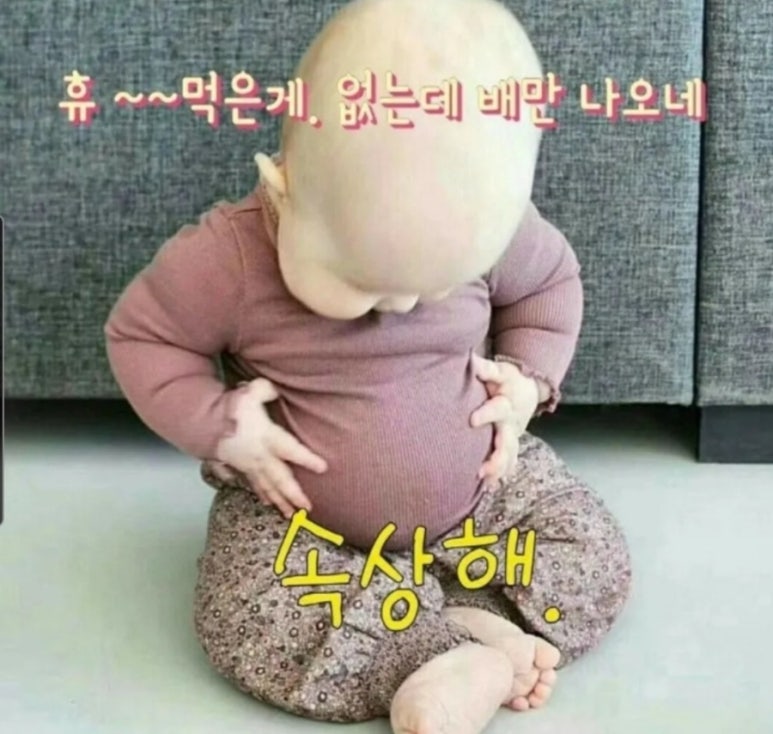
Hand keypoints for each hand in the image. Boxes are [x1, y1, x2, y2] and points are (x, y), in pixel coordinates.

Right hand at [214, 377, 327, 517]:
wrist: (199, 422)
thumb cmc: (228, 408)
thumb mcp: (249, 393)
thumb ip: (266, 391)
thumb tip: (275, 392)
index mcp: (266, 438)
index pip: (291, 450)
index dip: (307, 459)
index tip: (323, 468)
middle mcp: (259, 456)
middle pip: (280, 479)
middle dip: (294, 495)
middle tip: (308, 508)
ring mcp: (249, 465)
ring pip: (267, 487)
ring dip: (280, 502)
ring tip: (292, 516)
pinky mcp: (239, 468)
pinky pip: (253, 485)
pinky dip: (261, 495)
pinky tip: (268, 504)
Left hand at [469, 354, 539, 483]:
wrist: (528, 390)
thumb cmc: (507, 379)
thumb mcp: (499, 371)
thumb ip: (484, 367)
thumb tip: (468, 358)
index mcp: (507, 402)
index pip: (498, 408)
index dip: (486, 414)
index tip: (472, 419)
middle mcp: (511, 423)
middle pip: (507, 441)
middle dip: (497, 456)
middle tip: (482, 468)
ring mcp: (513, 436)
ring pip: (509, 456)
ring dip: (497, 469)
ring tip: (484, 480)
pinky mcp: (511, 445)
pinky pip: (508, 462)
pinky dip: (500, 474)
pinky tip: (488, 487)